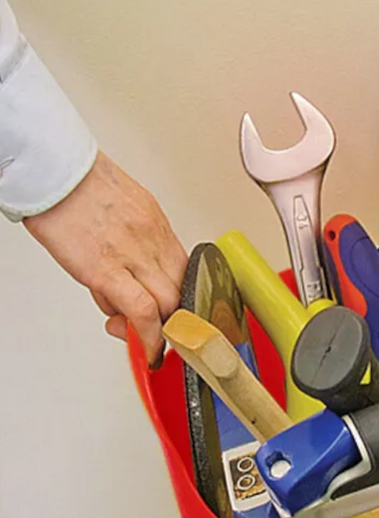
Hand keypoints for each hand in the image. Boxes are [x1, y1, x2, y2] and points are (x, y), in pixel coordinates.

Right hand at [23, 152, 186, 365]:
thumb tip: (138, 274)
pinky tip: (146, 348)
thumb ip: (139, 241)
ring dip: (159, 332)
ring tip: (140, 337)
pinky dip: (148, 336)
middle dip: (174, 320)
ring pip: (168, 306)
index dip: (184, 302)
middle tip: (159, 333)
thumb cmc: (80, 185)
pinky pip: (142, 311)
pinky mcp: (105, 270)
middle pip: (183, 293)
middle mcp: (153, 242)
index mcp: (158, 226)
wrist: (52, 169)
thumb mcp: (127, 207)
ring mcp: (133, 256)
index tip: (176, 317)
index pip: (188, 273)